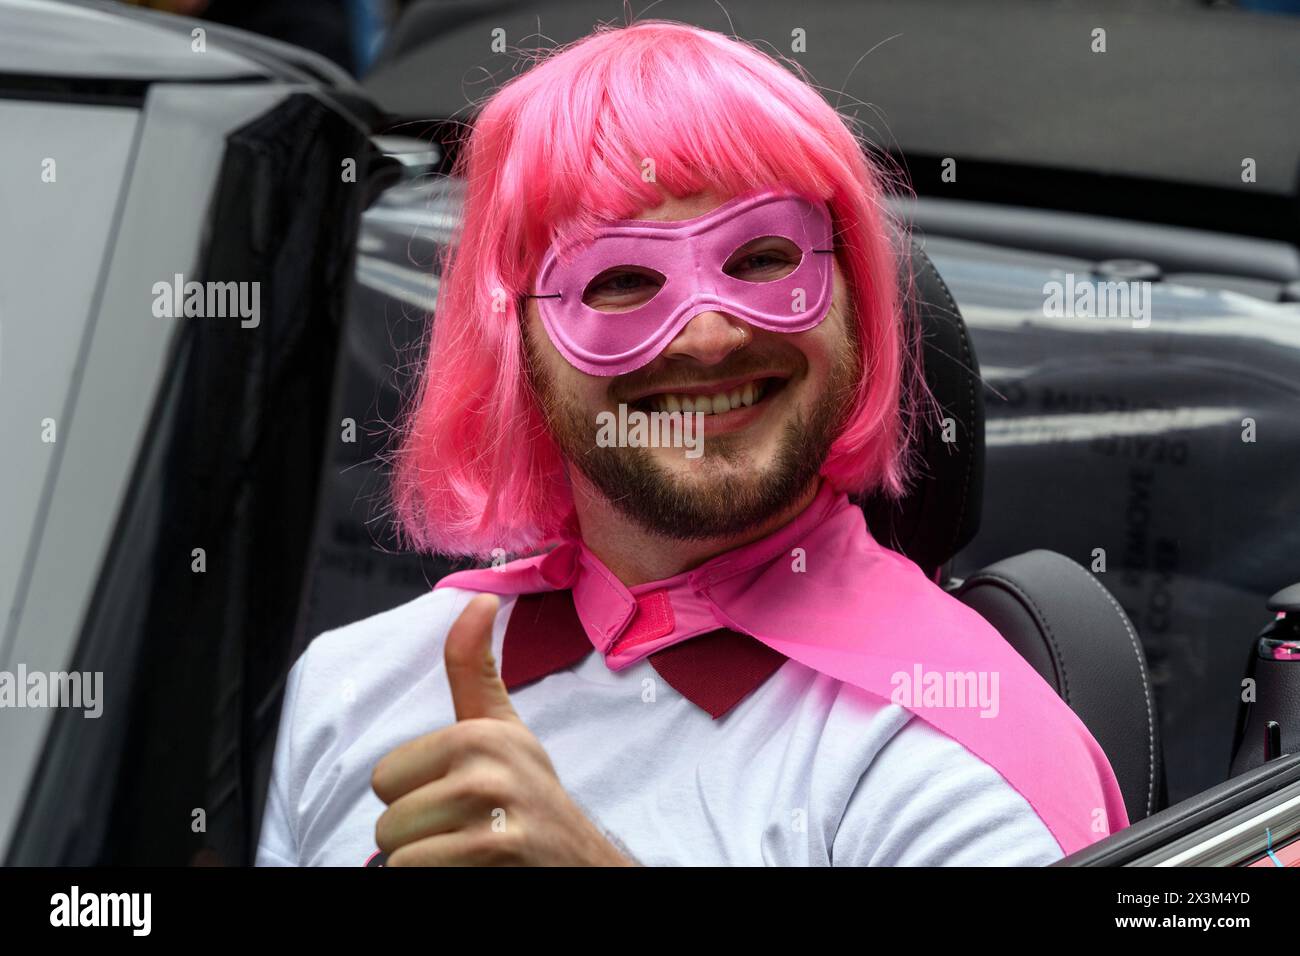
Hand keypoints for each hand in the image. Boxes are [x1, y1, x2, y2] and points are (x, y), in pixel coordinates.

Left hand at [371, 594, 636, 865]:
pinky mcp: (494, 856)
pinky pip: (413, 874)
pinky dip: (437, 881)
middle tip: (466, 832)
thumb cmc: (531, 797)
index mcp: (479, 734)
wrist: (578, 864)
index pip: (384, 779)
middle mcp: (486, 769)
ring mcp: (492, 817)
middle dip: (419, 836)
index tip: (460, 799)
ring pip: (397, 854)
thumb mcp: (504, 728)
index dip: (414, 797)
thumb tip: (479, 596)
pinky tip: (474, 871)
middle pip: (387, 821)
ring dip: (426, 863)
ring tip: (468, 853)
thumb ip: (475, 667)